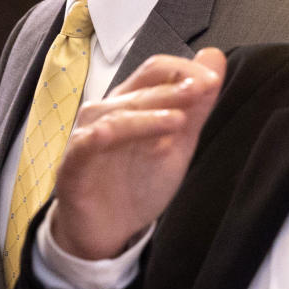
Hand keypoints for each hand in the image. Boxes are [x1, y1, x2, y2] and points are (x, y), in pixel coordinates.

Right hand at [51, 48, 225, 260]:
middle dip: (174, 88)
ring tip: (179, 120)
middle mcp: (107, 113)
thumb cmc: (136, 183)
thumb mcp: (177, 145)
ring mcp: (88, 137)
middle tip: (204, 88)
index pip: (156, 71)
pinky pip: (85, 145)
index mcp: (132, 104)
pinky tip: (115, 134)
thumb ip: (196, 105)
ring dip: (147, 114)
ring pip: (116, 115)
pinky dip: (99, 136)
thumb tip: (214, 58)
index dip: (184, 70)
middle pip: (140, 89)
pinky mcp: (73, 165)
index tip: (213, 80)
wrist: (106, 230)